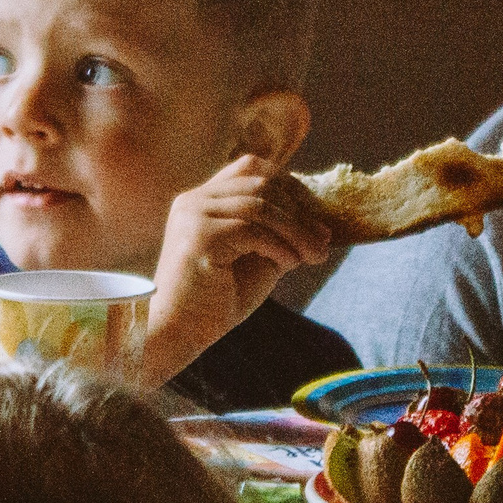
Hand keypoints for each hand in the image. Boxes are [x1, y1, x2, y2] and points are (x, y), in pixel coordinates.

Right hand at [142, 155, 332, 386]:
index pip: (252, 168)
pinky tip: (290, 264)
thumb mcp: (258, 262)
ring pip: (260, 206)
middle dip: (300, 212)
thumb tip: (324, 229)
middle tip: (321, 243)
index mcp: (204, 200)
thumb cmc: (215, 302)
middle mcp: (195, 200)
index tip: (315, 216)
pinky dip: (279, 246)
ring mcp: (193, 214)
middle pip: (261, 183)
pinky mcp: (198, 235)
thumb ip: (282, 238)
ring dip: (295, 231)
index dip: (289, 185)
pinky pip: (251, 230)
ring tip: (313, 256)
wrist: (178, 333)